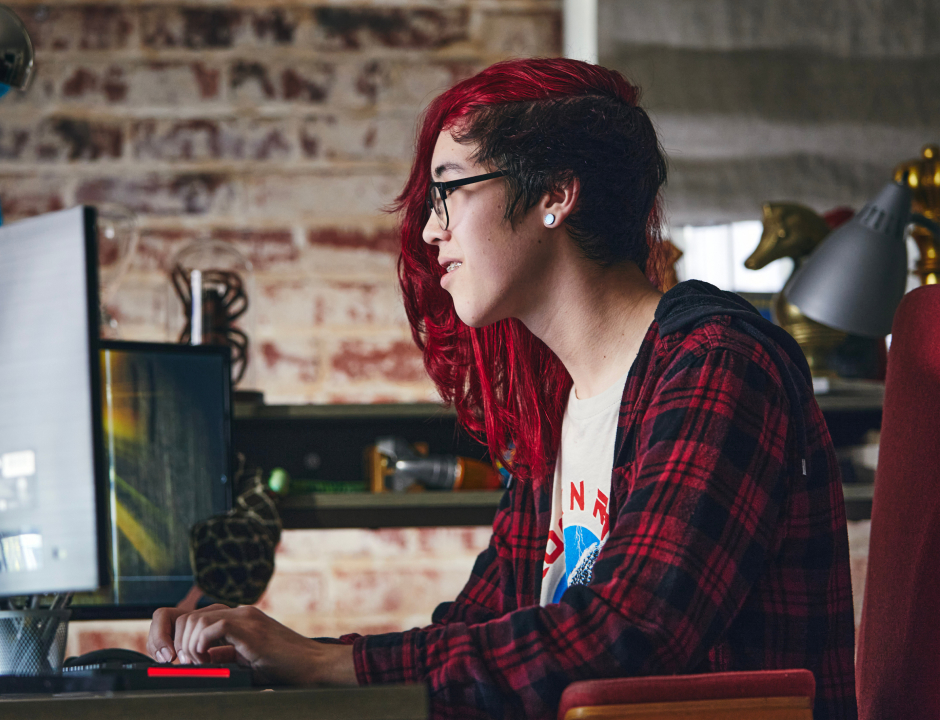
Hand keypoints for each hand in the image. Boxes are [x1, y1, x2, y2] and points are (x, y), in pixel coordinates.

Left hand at [147, 604, 356, 685]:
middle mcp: (239, 613)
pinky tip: (209, 661)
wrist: (313, 665)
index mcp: (237, 619)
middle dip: (177, 644)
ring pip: (196, 620)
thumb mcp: (246, 661)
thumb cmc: (284, 668)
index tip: (179, 662)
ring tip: (199, 665)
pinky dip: (202, 645)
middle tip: (186, 666)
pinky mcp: (251, 628)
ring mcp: (245, 618)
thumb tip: (196, 663)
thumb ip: (225, 656)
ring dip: (189, 646)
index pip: (194, 617)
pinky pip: (214, 626)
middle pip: (188, 616)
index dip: (179, 638)